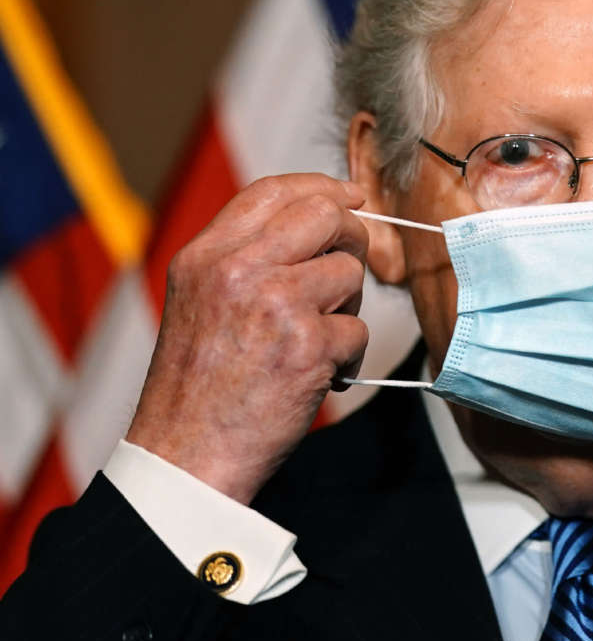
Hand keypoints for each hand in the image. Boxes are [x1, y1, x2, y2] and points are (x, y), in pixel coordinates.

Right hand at [126, 174, 369, 503]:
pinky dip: (348, 357)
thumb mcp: (199, 302)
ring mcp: (274, 304)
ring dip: (348, 308)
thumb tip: (316, 222)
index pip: (273, 191)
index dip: (321, 187)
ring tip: (317, 341)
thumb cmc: (198, 387)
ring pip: (349, 273)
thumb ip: (244, 259)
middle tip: (349, 269)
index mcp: (205, 256)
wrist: (186, 454)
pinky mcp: (307, 345)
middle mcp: (237, 270)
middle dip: (352, 237)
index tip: (350, 196)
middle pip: (325, 215)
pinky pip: (358, 330)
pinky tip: (320, 376)